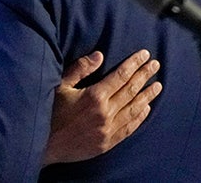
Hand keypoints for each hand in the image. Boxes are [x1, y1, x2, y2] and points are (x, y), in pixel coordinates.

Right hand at [43, 49, 162, 164]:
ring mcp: (107, 130)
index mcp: (94, 97)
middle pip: (131, 91)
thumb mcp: (60, 86)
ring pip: (134, 110)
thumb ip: (80, 69)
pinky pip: (128, 129)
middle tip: (156, 65)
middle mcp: (105, 113)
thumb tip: (99, 55)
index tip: (145, 55)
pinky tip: (146, 110)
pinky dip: (139, 118)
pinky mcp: (106, 144)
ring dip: (147, 96)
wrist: (42, 146)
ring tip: (157, 86)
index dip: (135, 64)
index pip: (121, 76)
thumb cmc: (49, 113)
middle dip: (145, 76)